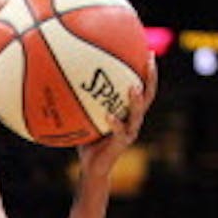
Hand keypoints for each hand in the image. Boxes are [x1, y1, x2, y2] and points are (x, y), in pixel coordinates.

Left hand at [78, 53, 156, 177]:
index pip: (142, 86)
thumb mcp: (85, 117)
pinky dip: (114, 122)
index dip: (147, 70)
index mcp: (128, 111)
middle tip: (149, 60)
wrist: (92, 167)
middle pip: (148, 95)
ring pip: (138, 113)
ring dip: (137, 100)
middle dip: (151, 77)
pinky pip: (119, 131)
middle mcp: (133, 119)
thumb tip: (66, 79)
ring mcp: (129, 131)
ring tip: (133, 87)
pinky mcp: (120, 144)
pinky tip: (108, 115)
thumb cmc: (88, 141)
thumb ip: (82, 101)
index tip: (147, 50)